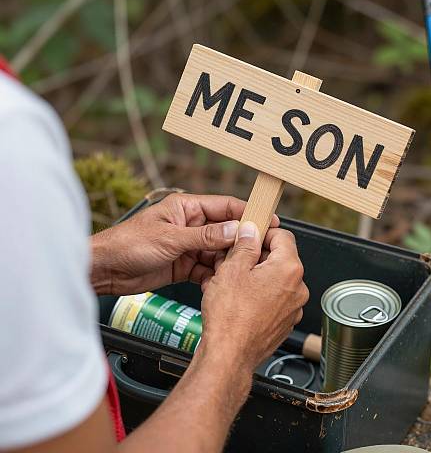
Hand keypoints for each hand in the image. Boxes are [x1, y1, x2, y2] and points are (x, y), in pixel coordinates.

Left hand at [90, 193, 277, 294]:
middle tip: (260, 251)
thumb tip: (234, 230)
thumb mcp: (169, 238)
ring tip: (244, 269)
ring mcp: (188, 246)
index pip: (224, 206)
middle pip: (225, 230)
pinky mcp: (183, 265)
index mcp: (187, 208)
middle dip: (241, 240)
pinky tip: (223, 281)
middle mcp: (190, 225)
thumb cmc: (127, 244)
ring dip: (229, 260)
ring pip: (218, 251)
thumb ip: (203, 236)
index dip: (247, 213)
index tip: (267, 221)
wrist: (104, 270)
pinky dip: (215, 275)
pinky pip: (207, 268)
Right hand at [199, 222, 308, 371]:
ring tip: (232, 282)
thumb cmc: (231, 318)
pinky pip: (274, 299)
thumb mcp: (232, 269)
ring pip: (275, 280)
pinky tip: (239, 299)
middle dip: (257, 256)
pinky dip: (259, 294)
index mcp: (289, 269)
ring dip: (256, 275)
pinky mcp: (284, 322)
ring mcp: (292, 307)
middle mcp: (297, 288)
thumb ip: (245, 244)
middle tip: (234, 259)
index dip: (264, 232)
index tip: (250, 235)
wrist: (229, 356)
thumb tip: (251, 231)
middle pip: (280, 258)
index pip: (283, 236)